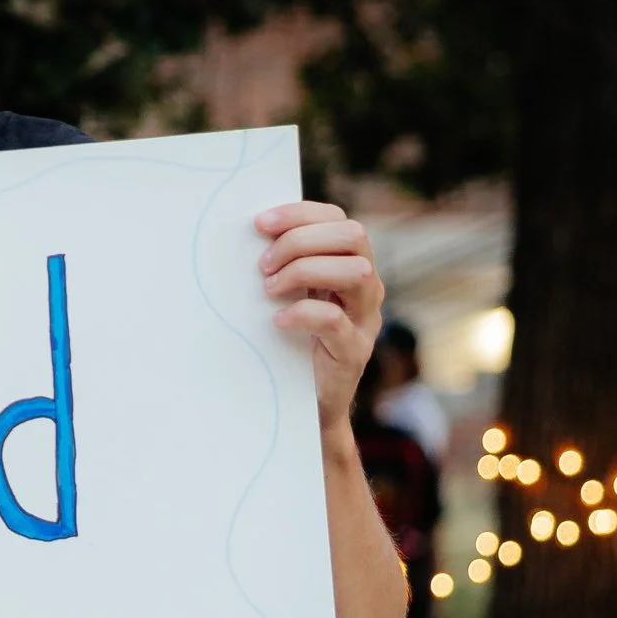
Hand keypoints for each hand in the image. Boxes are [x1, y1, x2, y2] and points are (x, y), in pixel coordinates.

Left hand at [256, 198, 384, 436]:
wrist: (307, 403)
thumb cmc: (292, 339)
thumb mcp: (291, 293)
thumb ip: (284, 263)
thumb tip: (249, 233)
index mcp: (349, 264)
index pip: (337, 219)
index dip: (300, 214)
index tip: (260, 223)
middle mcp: (367, 287)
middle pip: (353, 236)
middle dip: (301, 241)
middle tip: (264, 265)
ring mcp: (365, 319)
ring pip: (355, 272)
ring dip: (304, 272)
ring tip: (270, 289)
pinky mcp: (354, 351)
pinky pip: (334, 320)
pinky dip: (301, 313)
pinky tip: (277, 320)